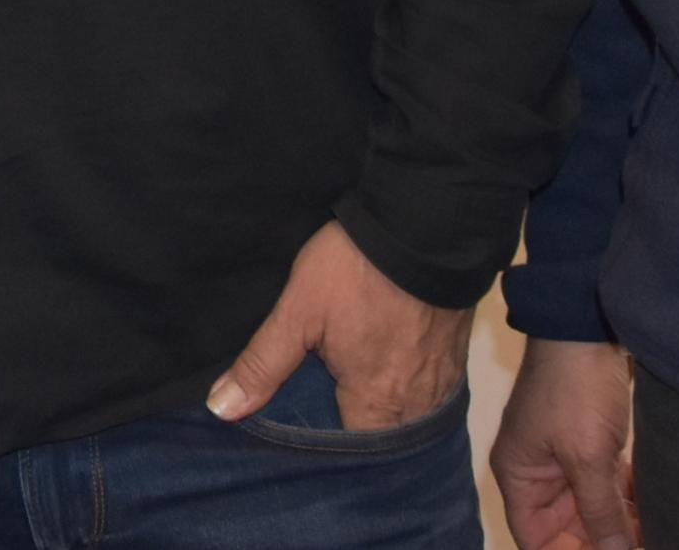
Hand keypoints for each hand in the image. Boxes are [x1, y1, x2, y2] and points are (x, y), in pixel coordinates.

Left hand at [204, 220, 463, 431]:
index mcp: (375, 402)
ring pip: (410, 414)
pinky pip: (432, 388)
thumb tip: (222, 410)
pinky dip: (411, 385)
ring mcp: (442, 378)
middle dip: (358, 427)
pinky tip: (391, 367)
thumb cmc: (357, 270)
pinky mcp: (456, 352)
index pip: (353, 453)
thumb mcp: (298, 312)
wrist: (427, 224)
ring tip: (355, 390)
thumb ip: (262, 364)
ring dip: (387, 409)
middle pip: (383, 435)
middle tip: (327, 406)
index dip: (329, 449)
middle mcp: (415, 402)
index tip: (305, 437)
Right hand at [491, 337, 635, 549]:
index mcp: (520, 477)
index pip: (536, 539)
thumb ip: (600, 512)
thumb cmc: (575, 391)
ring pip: (590, 508)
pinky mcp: (590, 444)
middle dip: (602, 540)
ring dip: (619, 522)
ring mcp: (564, 458)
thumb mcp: (588, 456)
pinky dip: (625, 499)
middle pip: (566, 528)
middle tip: (639, 545)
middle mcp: (537, 473)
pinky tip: (651, 508)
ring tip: (653, 532)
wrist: (587, 325)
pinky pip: (605, 486)